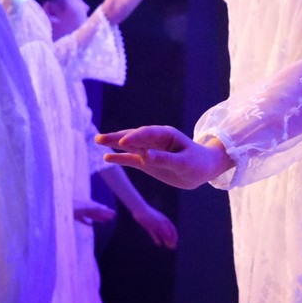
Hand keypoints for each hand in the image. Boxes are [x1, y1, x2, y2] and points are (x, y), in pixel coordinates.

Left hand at [74, 199, 115, 224]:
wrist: (59, 206)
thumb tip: (105, 207)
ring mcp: (80, 211)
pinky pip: (83, 219)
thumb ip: (94, 207)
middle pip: (97, 211)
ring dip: (98, 218)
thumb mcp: (84, 206)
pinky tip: (91, 224)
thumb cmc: (72, 206)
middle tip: (112, 218)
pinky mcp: (74, 216)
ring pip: (91, 215)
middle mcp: (85, 207)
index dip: (107, 211)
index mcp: (88, 204)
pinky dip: (87, 222)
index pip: (100, 208)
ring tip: (105, 221)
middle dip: (104, 214)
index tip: (114, 214)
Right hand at [97, 126, 232, 189]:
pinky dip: (120, 158)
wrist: (203, 169)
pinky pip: (131, 158)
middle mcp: (155, 140)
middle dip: (118, 137)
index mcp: (167, 135)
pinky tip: (107, 157)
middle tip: (100, 138)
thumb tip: (145, 157)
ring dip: (115, 144)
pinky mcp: (147, 162)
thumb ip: (164, 159)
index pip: (147, 134)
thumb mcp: (184, 163)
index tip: (124, 142)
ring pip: (130, 146)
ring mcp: (150, 150)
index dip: (135, 137)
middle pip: (134, 137)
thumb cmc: (197, 163)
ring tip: (98, 141)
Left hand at [131, 204, 178, 248]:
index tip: (175, 244)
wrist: (139, 210)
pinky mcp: (149, 226)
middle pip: (168, 232)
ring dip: (166, 240)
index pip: (172, 230)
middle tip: (173, 248)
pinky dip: (157, 238)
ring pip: (162, 234)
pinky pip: (155, 234)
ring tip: (168, 246)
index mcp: (165, 220)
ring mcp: (155, 225)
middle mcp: (161, 223)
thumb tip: (169, 236)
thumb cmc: (149, 215)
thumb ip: (163, 228)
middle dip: (171, 240)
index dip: (174, 237)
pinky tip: (158, 244)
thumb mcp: (156, 222)